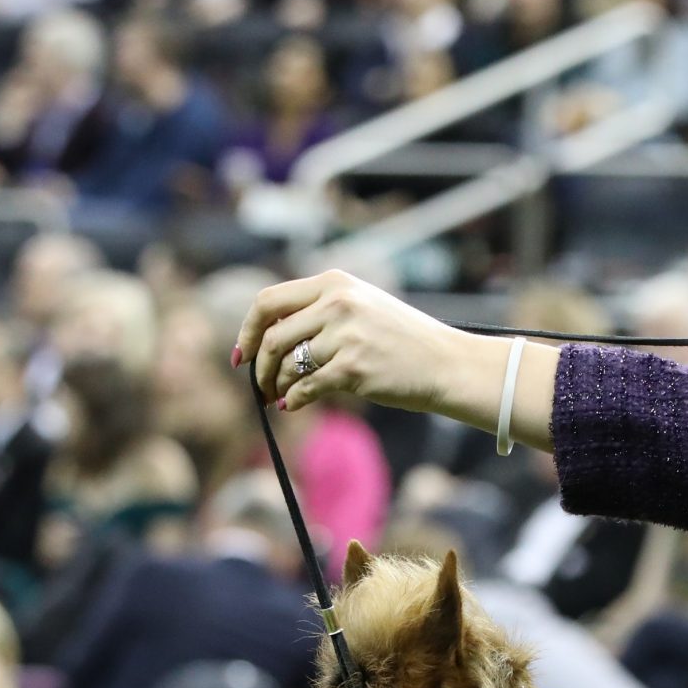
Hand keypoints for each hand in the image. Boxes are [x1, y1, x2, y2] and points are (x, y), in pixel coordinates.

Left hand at [236, 269, 474, 415]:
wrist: (445, 363)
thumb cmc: (402, 341)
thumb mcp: (361, 307)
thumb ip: (319, 313)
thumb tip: (267, 342)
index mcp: (335, 283)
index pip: (269, 301)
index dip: (248, 331)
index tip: (241, 355)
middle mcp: (338, 302)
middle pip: (274, 336)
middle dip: (259, 366)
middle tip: (260, 386)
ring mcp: (346, 335)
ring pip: (287, 364)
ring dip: (276, 386)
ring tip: (280, 396)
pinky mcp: (353, 368)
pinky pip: (306, 388)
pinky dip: (294, 400)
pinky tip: (293, 405)